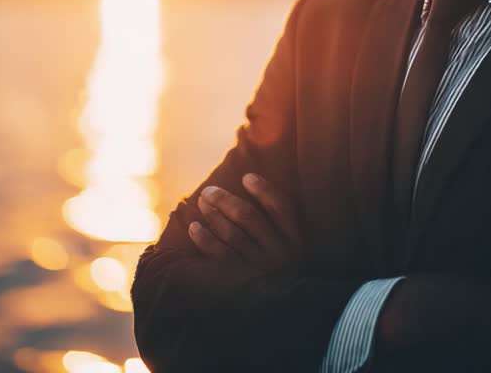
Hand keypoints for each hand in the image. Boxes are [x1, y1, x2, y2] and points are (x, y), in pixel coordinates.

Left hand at [187, 173, 303, 271]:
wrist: (272, 313)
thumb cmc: (276, 270)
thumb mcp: (288, 248)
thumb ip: (277, 223)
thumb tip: (249, 184)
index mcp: (295, 242)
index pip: (281, 208)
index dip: (264, 190)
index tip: (246, 177)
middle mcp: (279, 255)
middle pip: (249, 217)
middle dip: (225, 200)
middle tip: (209, 191)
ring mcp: (258, 269)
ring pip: (231, 233)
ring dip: (213, 214)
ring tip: (202, 203)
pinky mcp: (238, 282)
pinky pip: (218, 254)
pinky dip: (204, 238)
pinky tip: (194, 226)